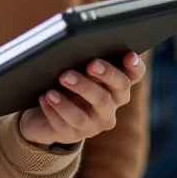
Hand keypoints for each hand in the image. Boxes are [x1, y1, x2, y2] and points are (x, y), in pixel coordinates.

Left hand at [18, 52, 144, 146]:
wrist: (41, 114)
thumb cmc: (63, 84)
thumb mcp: (75, 69)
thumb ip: (83, 58)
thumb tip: (77, 42)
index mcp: (115, 87)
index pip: (133, 76)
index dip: (135, 67)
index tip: (130, 55)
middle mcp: (110, 107)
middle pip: (117, 91)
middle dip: (105, 75)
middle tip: (90, 64)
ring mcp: (94, 124)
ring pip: (89, 112)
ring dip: (71, 98)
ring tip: (55, 87)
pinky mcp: (72, 135)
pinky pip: (65, 124)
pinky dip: (54, 110)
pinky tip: (45, 97)